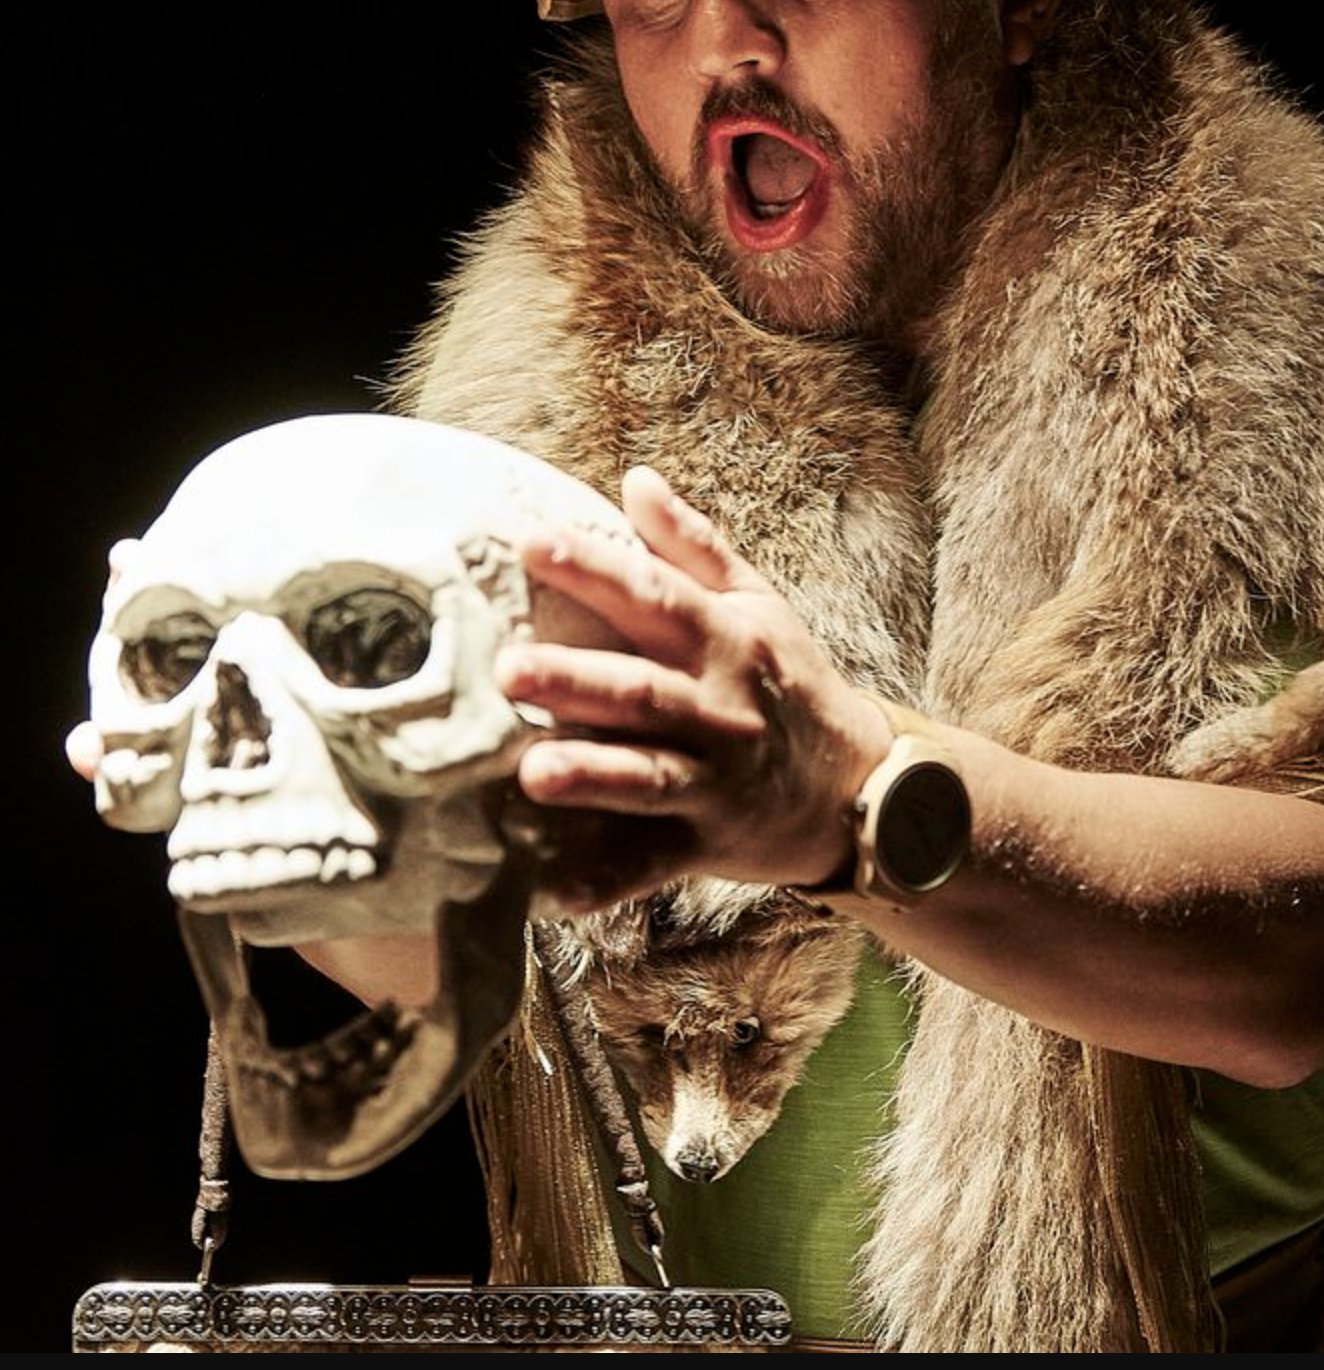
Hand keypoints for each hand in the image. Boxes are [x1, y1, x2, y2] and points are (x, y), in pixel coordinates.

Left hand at [495, 464, 892, 908]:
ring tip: (531, 775)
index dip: (594, 569)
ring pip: (648, 779)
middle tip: (507, 668)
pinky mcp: (709, 843)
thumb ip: (692, 544)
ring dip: (591, 777)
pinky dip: (607, 882)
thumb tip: (634, 479)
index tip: (529, 542)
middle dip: (576, 679)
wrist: (861, 788)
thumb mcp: (757, 604)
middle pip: (643, 691)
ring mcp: (716, 782)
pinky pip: (653, 867)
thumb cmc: (789, 683)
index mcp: (727, 641)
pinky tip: (553, 891)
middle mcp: (721, 710)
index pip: (655, 596)